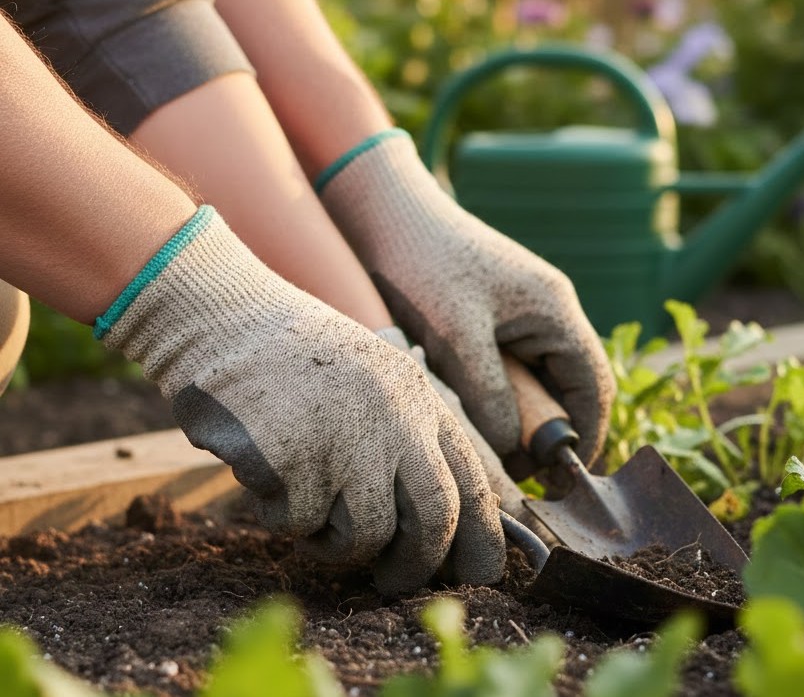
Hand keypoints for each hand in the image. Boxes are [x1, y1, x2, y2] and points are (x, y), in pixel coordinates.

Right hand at [97, 206, 504, 594]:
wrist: (225, 318)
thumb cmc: (298, 362)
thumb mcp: (374, 383)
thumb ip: (409, 440)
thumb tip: (441, 529)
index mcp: (418, 398)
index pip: (471, 480)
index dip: (482, 537)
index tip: (480, 574)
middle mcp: (393, 417)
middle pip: (434, 518)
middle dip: (417, 565)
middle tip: (393, 582)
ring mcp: (344, 436)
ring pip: (364, 535)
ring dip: (335, 543)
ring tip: (308, 512)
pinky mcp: (291, 456)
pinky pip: (298, 522)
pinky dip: (283, 516)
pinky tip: (266, 475)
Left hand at [319, 132, 615, 465]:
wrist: (388, 216)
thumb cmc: (424, 267)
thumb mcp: (458, 339)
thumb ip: (492, 397)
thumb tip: (516, 449)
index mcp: (556, 310)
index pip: (593, 386)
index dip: (586, 437)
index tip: (564, 479)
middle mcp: (550, 310)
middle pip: (570, 386)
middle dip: (551, 432)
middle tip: (523, 474)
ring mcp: (524, 311)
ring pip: (539, 379)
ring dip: (524, 416)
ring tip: (496, 451)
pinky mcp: (496, 314)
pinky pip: (512, 365)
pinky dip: (502, 395)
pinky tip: (475, 415)